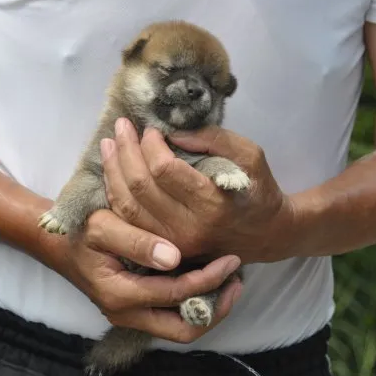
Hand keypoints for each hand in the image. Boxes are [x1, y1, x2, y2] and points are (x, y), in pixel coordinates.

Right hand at [49, 208, 242, 342]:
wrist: (55, 243)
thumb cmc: (78, 231)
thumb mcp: (103, 227)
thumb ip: (137, 241)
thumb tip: (173, 257)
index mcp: (121, 295)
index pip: (177, 295)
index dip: (208, 279)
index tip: (230, 259)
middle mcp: (127, 314)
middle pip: (183, 330)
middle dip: (215, 309)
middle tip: (236, 282)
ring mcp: (130, 314)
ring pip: (178, 328)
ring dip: (207, 309)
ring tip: (229, 283)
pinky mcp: (134, 307)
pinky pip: (170, 316)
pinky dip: (192, 302)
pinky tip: (207, 279)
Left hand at [101, 118, 297, 263]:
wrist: (267, 236)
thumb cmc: (259, 190)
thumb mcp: (251, 155)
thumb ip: (214, 139)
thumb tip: (171, 133)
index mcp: (212, 204)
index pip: (165, 170)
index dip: (150, 145)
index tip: (151, 129)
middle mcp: (188, 228)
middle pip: (140, 187)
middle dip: (125, 151)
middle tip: (122, 127)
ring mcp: (173, 242)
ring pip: (127, 206)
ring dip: (113, 171)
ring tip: (109, 145)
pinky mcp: (164, 248)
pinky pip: (129, 221)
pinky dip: (115, 194)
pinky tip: (112, 172)